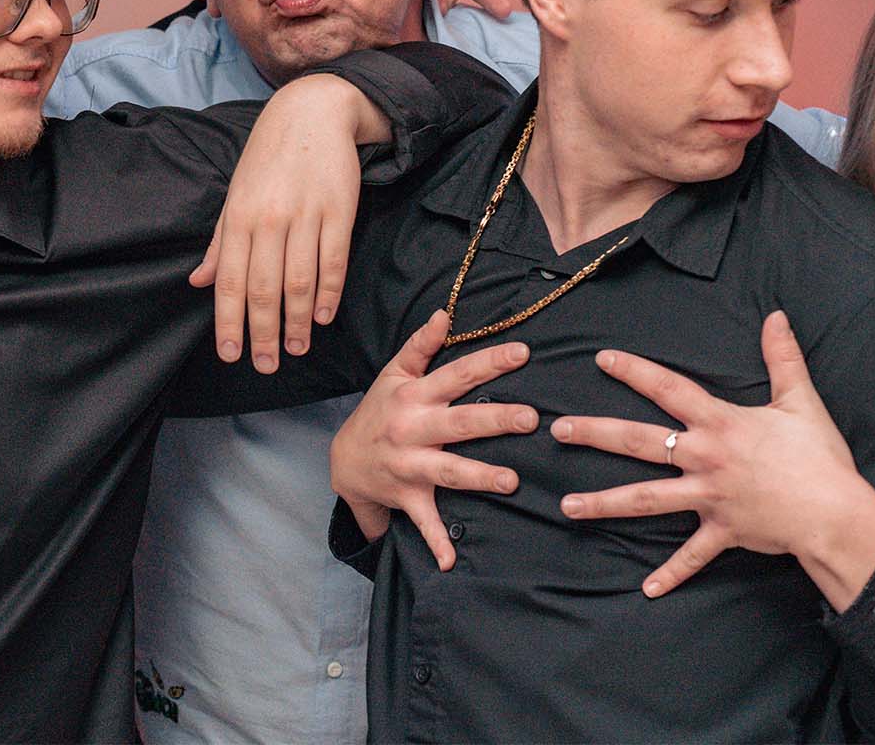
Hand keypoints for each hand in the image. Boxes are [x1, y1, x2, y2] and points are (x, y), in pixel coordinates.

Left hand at [188, 75, 374, 371]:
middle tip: (266, 365)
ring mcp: (305, 215)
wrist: (312, 113)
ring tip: (297, 349)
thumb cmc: (267, 159)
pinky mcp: (339, 211)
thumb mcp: (235, 195)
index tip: (230, 354)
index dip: (229, 322)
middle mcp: (269, 219)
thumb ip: (219, 242)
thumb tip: (199, 282)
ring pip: (299, 281)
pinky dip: (328, 293)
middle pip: (264, 289)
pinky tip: (323, 317)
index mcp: (238, 217)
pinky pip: (333, 261)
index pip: (229, 281)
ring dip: (298, 322)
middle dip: (263, 333)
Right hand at [330, 306, 533, 567]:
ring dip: (478, 477)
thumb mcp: (393, 374)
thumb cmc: (378, 411)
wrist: (344, 461)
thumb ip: (420, 345)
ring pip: (447, 470)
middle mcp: (412, 428)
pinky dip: (437, 542)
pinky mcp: (408, 496)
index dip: (488, 363)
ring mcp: (409, 464)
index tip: (523, 353)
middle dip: (495, 419)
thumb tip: (445, 313)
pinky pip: (424, 521)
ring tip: (511, 481)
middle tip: (531, 418)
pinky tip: (453, 562)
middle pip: (459, 422)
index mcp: (414, 395)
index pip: (456, 374)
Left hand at [551, 310, 874, 605]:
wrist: (837, 513)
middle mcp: (705, 458)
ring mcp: (708, 497)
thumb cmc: (820, 458)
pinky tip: (646, 590)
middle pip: (639, 443)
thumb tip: (777, 317)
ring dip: (604, 504)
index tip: (600, 359)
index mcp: (720, 424)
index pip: (668, 389)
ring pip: (645, 500)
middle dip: (595, 434)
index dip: (635, 371)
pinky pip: (691, 556)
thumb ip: (783, 359)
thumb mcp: (801, 402)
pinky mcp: (721, 531)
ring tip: (567, 506)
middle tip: (556, 430)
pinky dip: (672, 574)